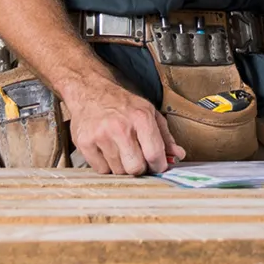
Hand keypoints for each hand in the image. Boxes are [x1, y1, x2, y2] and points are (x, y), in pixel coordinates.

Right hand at [67, 76, 183, 176]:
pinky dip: (105, 165)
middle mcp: (120, 127)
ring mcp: (100, 136)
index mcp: (141, 117)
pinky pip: (101, 170)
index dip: (159, 165)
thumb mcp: (148, 113)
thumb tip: (178, 155)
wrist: (91, 92)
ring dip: (121, 165)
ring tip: (119, 149)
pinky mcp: (84, 143)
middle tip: (136, 157)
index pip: (154, 154)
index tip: (157, 165)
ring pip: (118, 171)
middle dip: (139, 167)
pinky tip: (106, 150)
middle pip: (135, 168)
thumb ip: (165, 136)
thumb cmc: (122, 104)